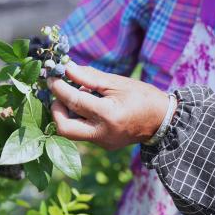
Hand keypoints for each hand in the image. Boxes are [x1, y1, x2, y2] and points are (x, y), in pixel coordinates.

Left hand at [48, 62, 170, 149]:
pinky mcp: (103, 145)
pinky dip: (78, 118)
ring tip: (78, 97)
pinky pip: (82, 133)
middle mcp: (102, 133)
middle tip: (59, 94)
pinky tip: (87, 107)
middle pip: (64, 127)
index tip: (51, 77)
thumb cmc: (142, 96)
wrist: (163, 120)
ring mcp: (102, 142)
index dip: (58, 88)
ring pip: (71, 132)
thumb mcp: (117, 82)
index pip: (74, 101)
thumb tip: (67, 69)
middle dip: (56, 109)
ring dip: (66, 114)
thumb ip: (89, 77)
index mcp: (109, 115)